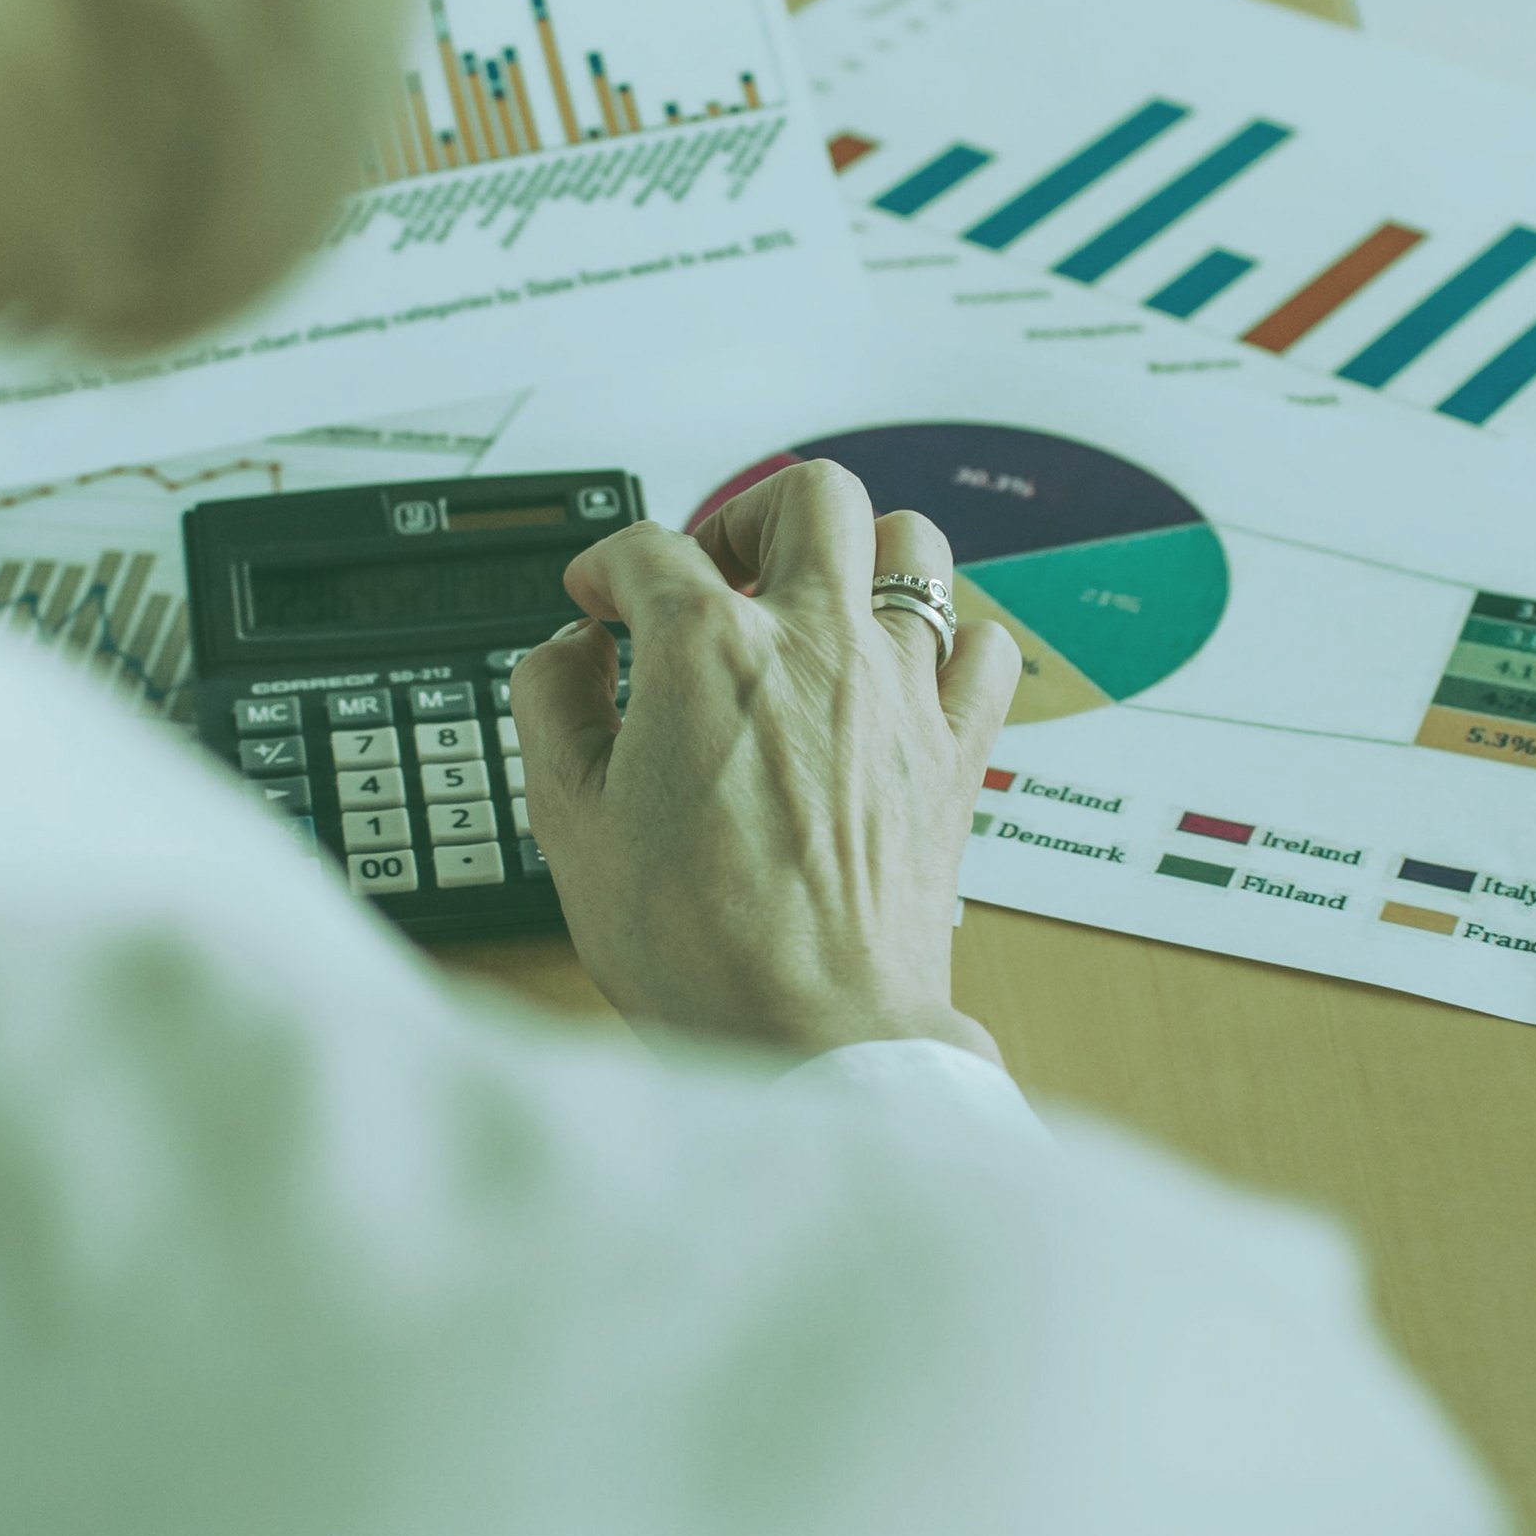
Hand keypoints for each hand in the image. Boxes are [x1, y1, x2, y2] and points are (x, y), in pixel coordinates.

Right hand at [508, 462, 1024, 1060]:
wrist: (815, 1038)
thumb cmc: (697, 950)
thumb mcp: (569, 823)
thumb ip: (553, 708)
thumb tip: (568, 654)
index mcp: (709, 654)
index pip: (648, 549)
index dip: (606, 568)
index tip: (597, 602)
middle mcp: (818, 648)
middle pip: (805, 497)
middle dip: (745, 517)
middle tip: (712, 573)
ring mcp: (901, 695)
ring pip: (913, 546)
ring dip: (856, 559)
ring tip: (811, 609)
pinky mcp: (955, 753)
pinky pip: (982, 651)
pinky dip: (944, 644)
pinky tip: (899, 679)